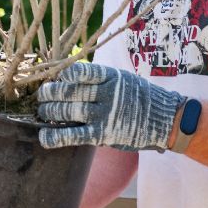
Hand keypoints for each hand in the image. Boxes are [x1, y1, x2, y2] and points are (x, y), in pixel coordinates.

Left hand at [36, 61, 183, 151]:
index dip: (63, 75)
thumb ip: (102, 79)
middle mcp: (107, 93)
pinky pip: (73, 135)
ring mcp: (105, 114)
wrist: (166, 120)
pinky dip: (55, 136)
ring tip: (42, 112)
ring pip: (67, 111)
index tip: (56, 79)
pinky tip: (44, 136)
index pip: (80, 71)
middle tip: (41, 96)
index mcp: (111, 77)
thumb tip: (71, 77)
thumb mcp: (125, 80)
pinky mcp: (103, 134)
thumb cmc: (142, 99)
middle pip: (68, 91)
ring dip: (49, 112)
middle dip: (50, 93)